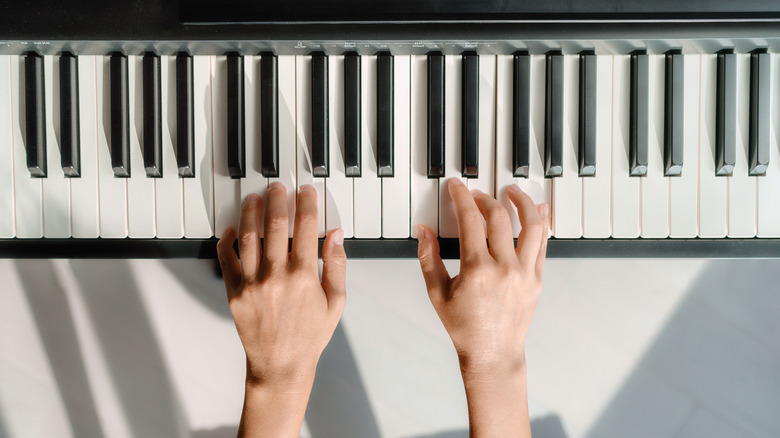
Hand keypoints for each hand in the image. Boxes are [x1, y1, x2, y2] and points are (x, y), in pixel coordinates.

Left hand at [217, 182, 345, 436]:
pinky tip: (231, 229)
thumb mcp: (336, 302)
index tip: (306, 191)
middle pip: (275, 224)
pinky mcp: (234, 292)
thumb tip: (336, 235)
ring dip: (251, 212)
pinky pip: (226, 259)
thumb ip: (337, 265)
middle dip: (277, 199)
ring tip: (254, 197)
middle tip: (276, 186)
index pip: (306, 227)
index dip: (306, 203)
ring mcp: (253, 283)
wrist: (281, 365)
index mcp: (305, 276)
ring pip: (249, 235)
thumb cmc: (310, 335)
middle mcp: (277, 275)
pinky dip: (227, 241)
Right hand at [416, 178, 548, 375]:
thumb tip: (423, 231)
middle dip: (485, 198)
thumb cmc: (464, 328)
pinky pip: (543, 244)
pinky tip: (538, 210)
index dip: (462, 197)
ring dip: (522, 202)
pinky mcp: (537, 279)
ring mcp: (524, 273)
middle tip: (476, 194)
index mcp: (477, 270)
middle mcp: (504, 268)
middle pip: (498, 217)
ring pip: (530, 225)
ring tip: (513, 191)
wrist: (493, 353)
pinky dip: (543, 223)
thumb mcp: (437, 294)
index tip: (457, 187)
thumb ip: (429, 258)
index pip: (470, 220)